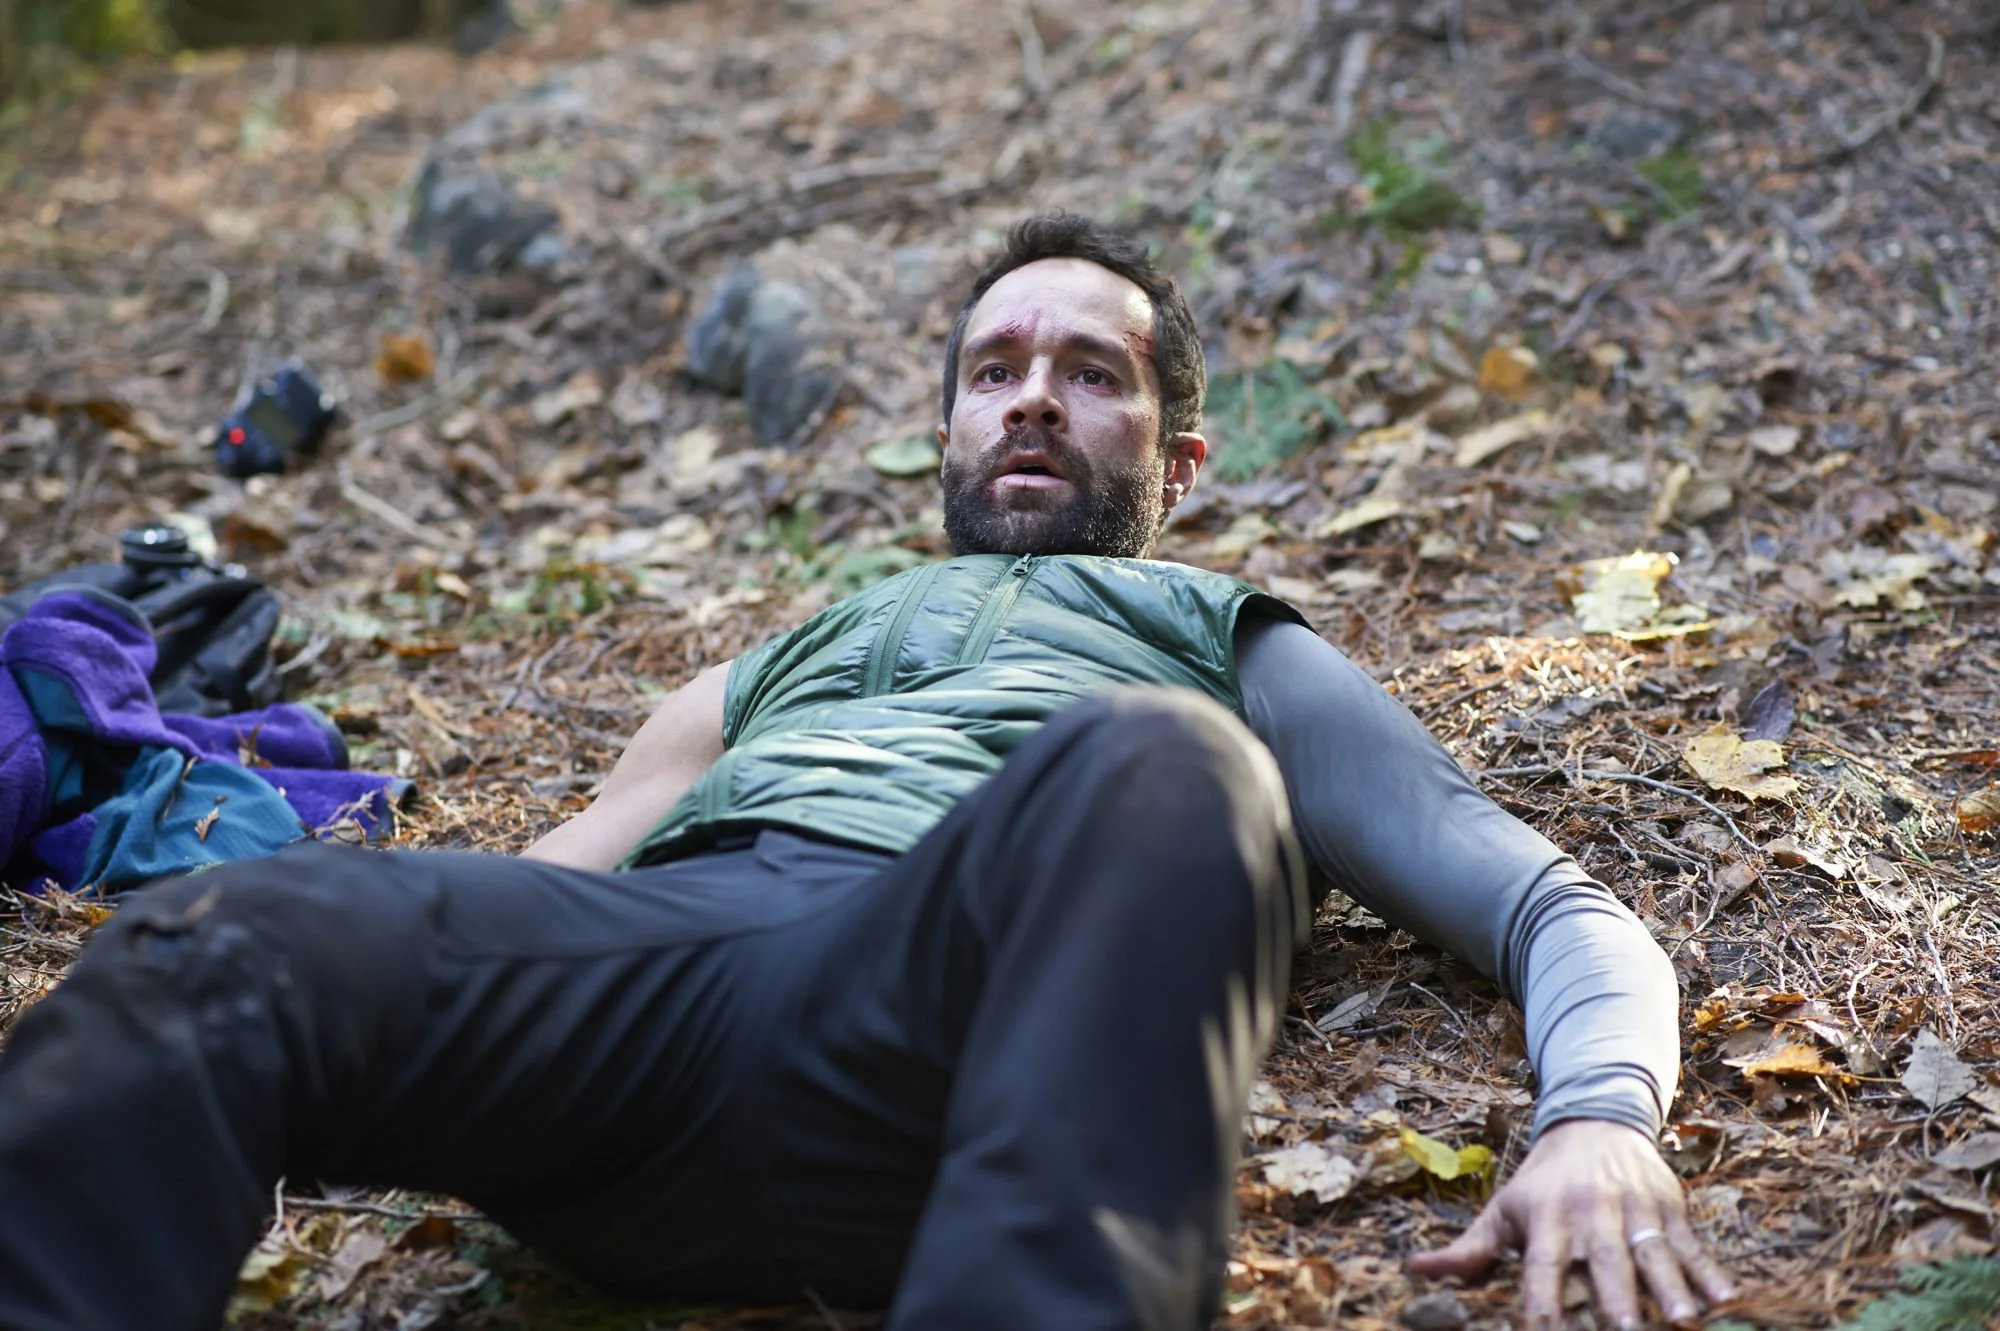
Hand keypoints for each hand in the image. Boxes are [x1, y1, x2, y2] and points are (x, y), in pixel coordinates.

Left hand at [1407, 1118, 1733, 1327]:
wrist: (1592, 1121)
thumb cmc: (1542, 1182)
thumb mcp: (1502, 1209)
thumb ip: (1468, 1249)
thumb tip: (1415, 1270)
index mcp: (1545, 1217)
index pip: (1540, 1263)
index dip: (1541, 1296)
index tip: (1543, 1328)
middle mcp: (1589, 1212)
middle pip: (1603, 1258)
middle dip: (1615, 1296)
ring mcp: (1633, 1207)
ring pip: (1652, 1251)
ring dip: (1670, 1288)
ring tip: (1684, 1322)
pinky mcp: (1667, 1205)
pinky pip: (1690, 1243)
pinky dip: (1710, 1270)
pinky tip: (1729, 1298)